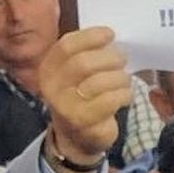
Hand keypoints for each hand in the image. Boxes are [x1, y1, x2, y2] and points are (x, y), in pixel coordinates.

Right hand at [37, 27, 130, 162]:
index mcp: (49, 69)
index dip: (90, 36)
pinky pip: (110, 100)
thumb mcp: (75, 75)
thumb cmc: (80, 97)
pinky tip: (125, 95)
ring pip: (100, 82)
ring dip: (120, 78)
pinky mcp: (84, 123)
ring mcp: (67, 107)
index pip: (66, 46)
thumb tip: (111, 37)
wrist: (75, 138)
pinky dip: (124, 94)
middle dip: (110, 58)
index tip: (110, 34)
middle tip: (122, 59)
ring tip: (125, 80)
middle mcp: (53, 88)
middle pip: (84, 63)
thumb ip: (86, 54)